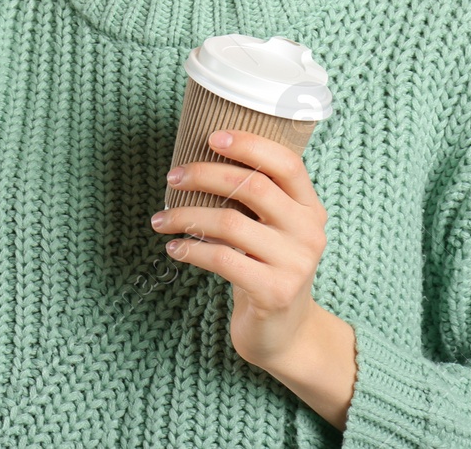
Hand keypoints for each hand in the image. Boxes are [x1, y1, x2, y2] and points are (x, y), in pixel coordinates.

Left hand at [150, 129, 330, 370]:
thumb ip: (257, 197)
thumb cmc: (267, 268)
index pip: (286, 163)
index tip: (212, 136)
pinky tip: (174, 249)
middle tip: (172, 177)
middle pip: (253, 187)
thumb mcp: (273, 229)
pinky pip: (222, 259)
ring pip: (230, 223)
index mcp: (310, 208)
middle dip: (205, 175)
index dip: (249, 144)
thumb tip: (204, 156)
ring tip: (160, 219)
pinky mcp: (273, 292)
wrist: (285, 333)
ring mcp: (294, 264)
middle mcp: (309, 232)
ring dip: (186, 216)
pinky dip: (191, 250)